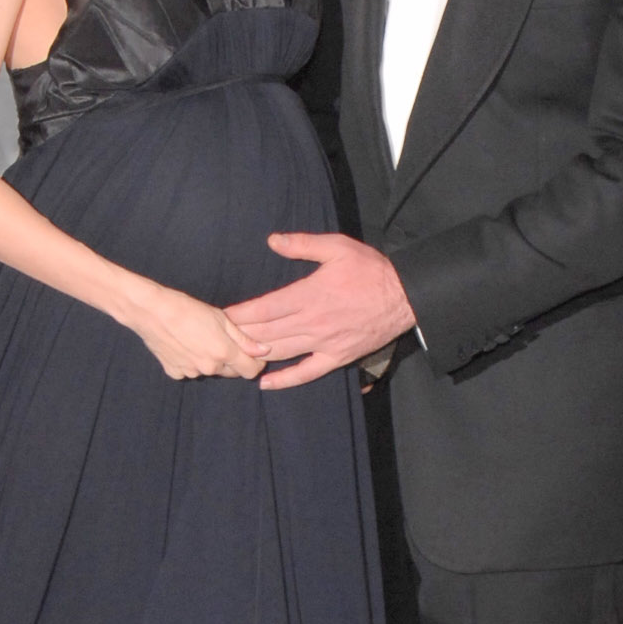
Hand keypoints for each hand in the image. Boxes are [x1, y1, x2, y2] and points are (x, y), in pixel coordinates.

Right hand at [125, 282, 268, 380]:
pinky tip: (183, 345)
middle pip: (231, 372)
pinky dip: (191, 362)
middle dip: (232, 361)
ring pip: (210, 371)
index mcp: (224, 353)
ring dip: (210, 361)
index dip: (255, 362)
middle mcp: (209, 368)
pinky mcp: (174, 372)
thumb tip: (264, 351)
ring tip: (199, 339)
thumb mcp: (221, 318)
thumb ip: (244, 339)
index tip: (252, 353)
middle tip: (222, 340)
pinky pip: (189, 371)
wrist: (151, 311)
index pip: (251, 371)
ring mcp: (190, 372)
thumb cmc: (187, 309)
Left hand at [225, 233, 415, 388]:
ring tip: (232, 356)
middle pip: (267, 332)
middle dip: (240, 335)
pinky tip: (264, 383)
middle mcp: (312, 322)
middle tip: (217, 337)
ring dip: (255, 355)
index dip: (240, 314)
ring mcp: (323, 343)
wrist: (405, 296)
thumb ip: (303, 244)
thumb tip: (272, 240)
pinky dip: (284, 380)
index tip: (221, 316)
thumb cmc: (370, 269)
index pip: (265, 308)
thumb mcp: (337, 247)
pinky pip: (306, 372)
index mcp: (309, 294)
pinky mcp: (336, 357)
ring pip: (280, 352)